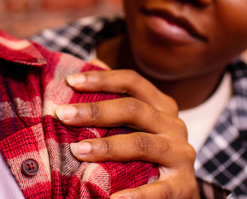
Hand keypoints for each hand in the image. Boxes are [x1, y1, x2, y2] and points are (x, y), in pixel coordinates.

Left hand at [55, 69, 198, 198]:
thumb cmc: (148, 153)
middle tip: (62, 115)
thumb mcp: (137, 124)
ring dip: (107, 147)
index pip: (132, 82)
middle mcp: (174, 125)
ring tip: (77, 151)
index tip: (70, 82)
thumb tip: (92, 61)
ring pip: (142, 143)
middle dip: (95, 111)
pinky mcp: (184, 185)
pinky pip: (159, 190)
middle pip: (133, 109)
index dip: (102, 79)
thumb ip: (117, 98)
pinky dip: (135, 195)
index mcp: (161, 106)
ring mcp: (181, 155)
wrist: (178, 192)